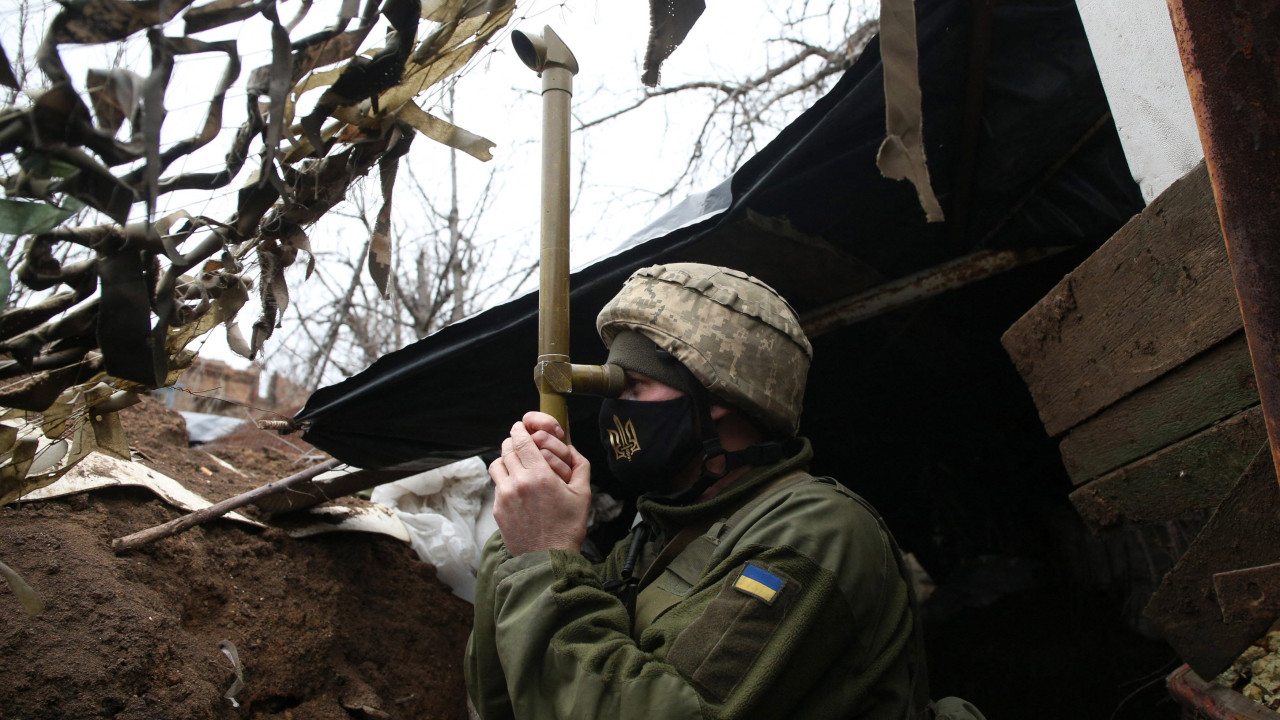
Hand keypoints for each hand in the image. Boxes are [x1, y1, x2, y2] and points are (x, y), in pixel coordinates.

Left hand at [489, 413, 591, 555]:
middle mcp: (518, 483)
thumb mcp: (582, 493)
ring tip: (519, 466)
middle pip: (506, 448)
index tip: (523, 427)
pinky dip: (505, 480)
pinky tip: (519, 489)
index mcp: (540, 475)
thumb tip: (571, 446)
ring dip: (507, 459)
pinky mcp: (497, 509)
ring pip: (497, 464)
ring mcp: (504, 496)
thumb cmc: (568, 528)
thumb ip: (579, 464)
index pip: (521, 439)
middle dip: (515, 442)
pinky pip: (497, 484)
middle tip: (524, 446)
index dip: (520, 429)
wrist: (548, 559)